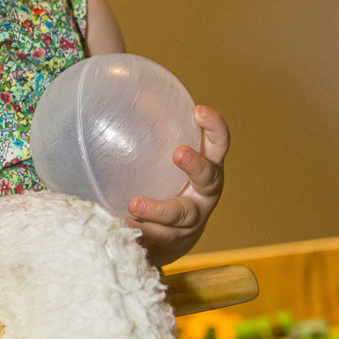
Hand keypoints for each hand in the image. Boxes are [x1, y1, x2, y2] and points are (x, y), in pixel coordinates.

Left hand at [126, 105, 228, 265]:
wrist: (169, 241)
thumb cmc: (169, 187)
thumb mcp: (167, 160)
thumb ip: (158, 128)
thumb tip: (141, 94)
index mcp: (208, 169)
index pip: (219, 144)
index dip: (215, 127)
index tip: (199, 110)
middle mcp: (204, 196)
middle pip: (208, 179)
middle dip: (195, 166)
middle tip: (177, 153)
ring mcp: (190, 223)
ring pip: (179, 217)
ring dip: (157, 210)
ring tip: (134, 204)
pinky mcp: (171, 244)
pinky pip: (156, 239)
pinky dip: (139, 233)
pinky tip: (119, 226)